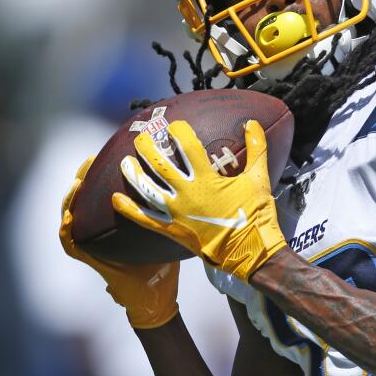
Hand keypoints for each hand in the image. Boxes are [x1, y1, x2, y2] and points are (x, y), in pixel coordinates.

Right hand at [60, 156, 179, 328]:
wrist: (158, 300)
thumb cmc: (164, 268)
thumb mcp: (168, 233)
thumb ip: (173, 213)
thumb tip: (195, 187)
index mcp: (117, 225)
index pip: (104, 193)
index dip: (102, 173)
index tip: (108, 153)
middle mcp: (102, 233)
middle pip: (86, 198)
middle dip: (85, 176)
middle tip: (91, 158)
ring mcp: (94, 246)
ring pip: (72, 215)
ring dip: (72, 197)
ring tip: (78, 179)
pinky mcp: (90, 261)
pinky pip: (70, 242)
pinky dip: (67, 228)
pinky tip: (69, 215)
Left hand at [112, 119, 286, 280]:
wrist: (249, 252)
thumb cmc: (255, 215)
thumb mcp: (259, 178)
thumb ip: (257, 148)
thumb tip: (253, 123)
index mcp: (207, 179)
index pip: (188, 147)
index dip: (179, 132)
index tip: (174, 125)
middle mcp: (187, 194)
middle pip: (160, 165)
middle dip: (148, 147)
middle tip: (141, 137)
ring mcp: (176, 213)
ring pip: (147, 189)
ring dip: (133, 174)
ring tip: (125, 161)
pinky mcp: (171, 230)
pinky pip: (145, 218)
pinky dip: (128, 209)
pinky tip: (116, 198)